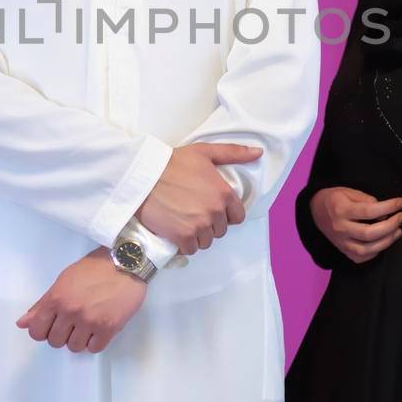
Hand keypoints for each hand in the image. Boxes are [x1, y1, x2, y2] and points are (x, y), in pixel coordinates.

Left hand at [16, 249, 147, 353]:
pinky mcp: (109, 328)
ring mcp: (90, 321)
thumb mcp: (63, 280)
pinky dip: (95, 342)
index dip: (43, 331)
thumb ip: (42, 304)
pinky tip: (99, 329)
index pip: (37, 331)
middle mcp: (71, 312)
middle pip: (55, 342)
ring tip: (87, 325)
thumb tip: (22, 323)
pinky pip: (94, 348)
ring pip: (74, 347)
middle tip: (73, 322)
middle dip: (62, 334)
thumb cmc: (95, 268)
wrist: (126, 262)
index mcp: (57, 298)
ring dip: (79, 339)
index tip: (52, 326)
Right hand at [135, 143, 260, 255]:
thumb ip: (233, 153)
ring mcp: (199, 226)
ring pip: (207, 241)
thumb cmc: (172, 162)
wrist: (143, 175)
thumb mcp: (204, 152)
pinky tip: (177, 231)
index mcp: (224, 193)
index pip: (238, 216)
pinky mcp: (182, 237)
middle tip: (195, 212)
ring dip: (198, 235)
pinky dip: (185, 244)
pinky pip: (191, 249)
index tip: (214, 209)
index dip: (227, 214)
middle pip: (221, 230)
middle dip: (211, 224)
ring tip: (185, 222)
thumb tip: (258, 152)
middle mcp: (215, 212)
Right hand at [310, 187, 401, 263]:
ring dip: (387, 241)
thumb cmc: (335, 199)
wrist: (315, 212)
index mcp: (341, 210)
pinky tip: (384, 241)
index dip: (388, 207)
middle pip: (369, 233)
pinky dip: (376, 251)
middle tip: (401, 217)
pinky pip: (362, 257)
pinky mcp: (344, 251)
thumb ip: (366, 199)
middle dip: (390, 226)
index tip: (401, 203)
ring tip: (397, 231)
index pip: (369, 211)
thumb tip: (384, 210)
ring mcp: (341, 242)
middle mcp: (340, 228)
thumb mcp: (348, 191)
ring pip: (367, 249)